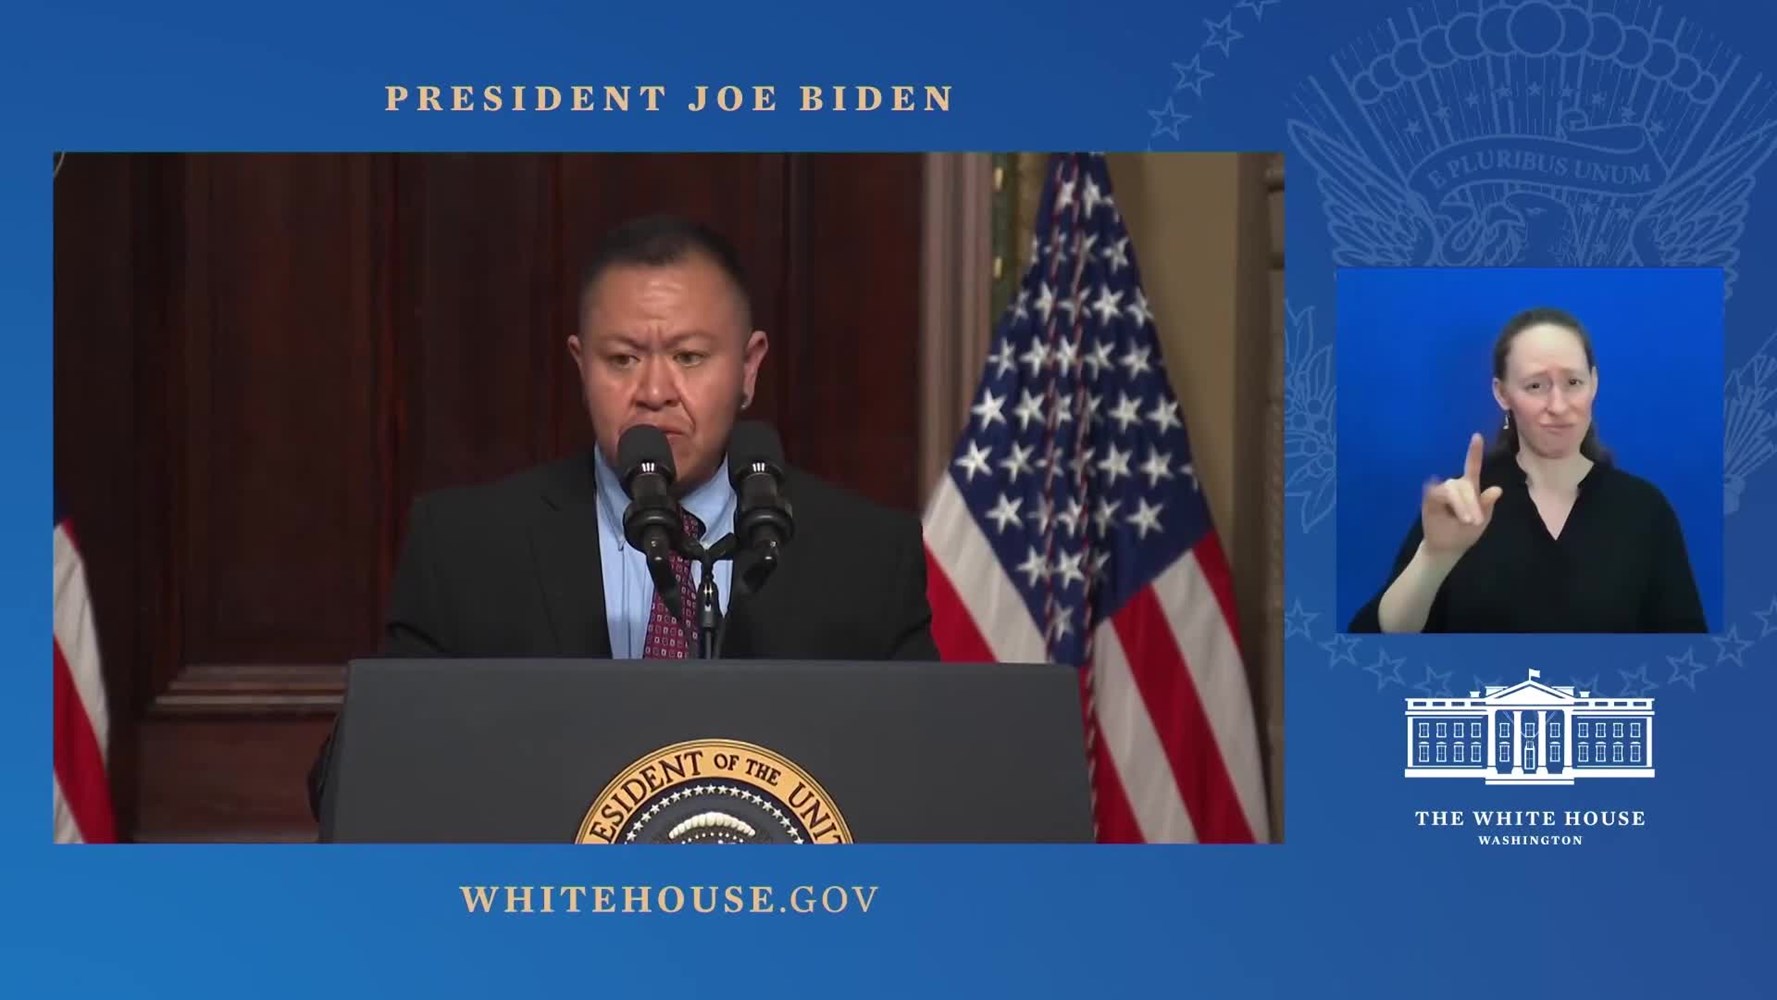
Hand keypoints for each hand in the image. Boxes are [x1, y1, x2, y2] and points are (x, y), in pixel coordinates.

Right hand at [1420, 433, 1503, 555]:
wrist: (1446, 548)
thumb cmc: (1465, 533)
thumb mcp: (1482, 520)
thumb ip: (1487, 505)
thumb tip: (1497, 489)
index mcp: (1470, 489)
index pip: (1472, 467)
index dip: (1474, 451)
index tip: (1477, 435)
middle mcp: (1455, 486)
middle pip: (1464, 484)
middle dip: (1471, 502)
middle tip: (1475, 522)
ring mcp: (1441, 492)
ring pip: (1452, 489)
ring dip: (1461, 505)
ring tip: (1466, 521)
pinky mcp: (1430, 500)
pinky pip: (1436, 493)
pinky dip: (1444, 500)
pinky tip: (1444, 504)